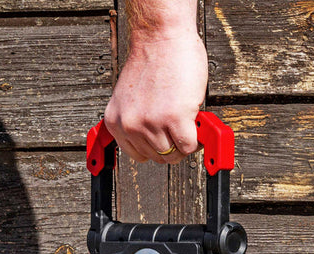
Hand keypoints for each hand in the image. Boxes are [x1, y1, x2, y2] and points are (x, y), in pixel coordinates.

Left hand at [104, 32, 207, 163]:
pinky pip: (188, 145)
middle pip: (157, 156)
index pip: (138, 154)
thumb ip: (139, 122)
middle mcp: (130, 125)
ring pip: (173, 154)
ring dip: (185, 143)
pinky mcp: (174, 118)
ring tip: (188, 124)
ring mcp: (151, 123)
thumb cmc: (152, 62)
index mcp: (116, 122)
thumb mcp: (132, 100)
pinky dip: (197, 139)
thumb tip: (157, 140)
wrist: (162, 36)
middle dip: (173, 146)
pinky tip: (196, 124)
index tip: (167, 141)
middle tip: (181, 133)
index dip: (157, 149)